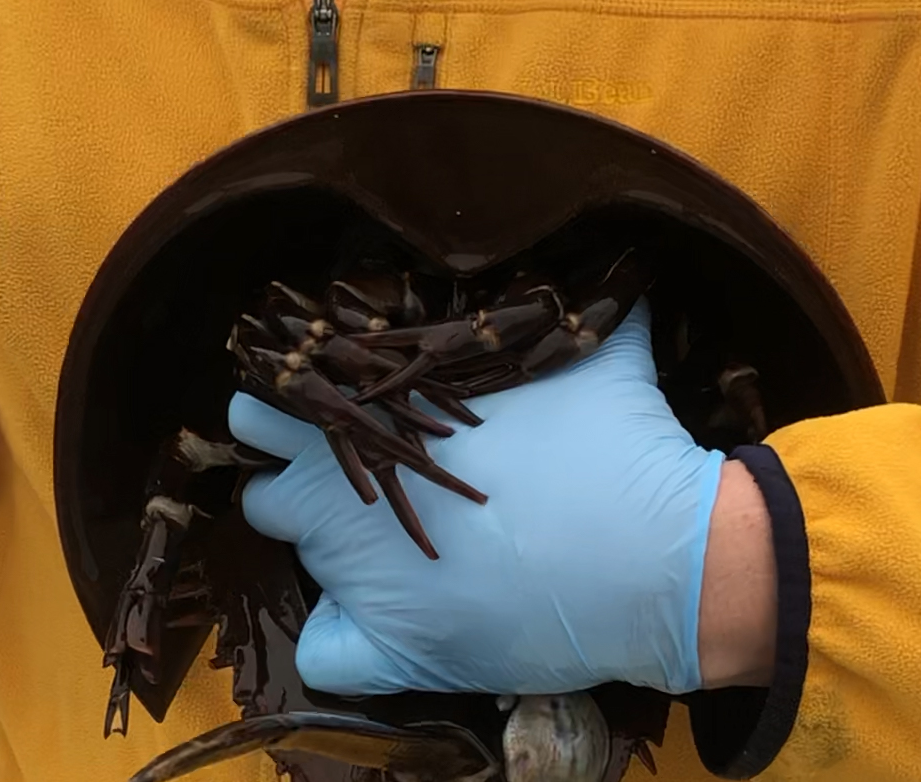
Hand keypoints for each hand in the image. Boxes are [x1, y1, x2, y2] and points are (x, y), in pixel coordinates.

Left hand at [228, 300, 725, 696]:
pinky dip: (344, 645)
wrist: (660, 556)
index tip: (337, 428)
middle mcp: (339, 499)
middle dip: (294, 485)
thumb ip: (564, 308)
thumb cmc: (614, 447)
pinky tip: (383, 628)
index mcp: (366, 423)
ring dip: (329, 555)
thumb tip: (601, 264)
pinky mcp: (394, 648)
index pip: (267, 410)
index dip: (292, 420)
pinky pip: (323, 657)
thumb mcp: (587, 355)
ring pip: (295, 562)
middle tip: (357, 491)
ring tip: (398, 550)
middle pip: (261, 488)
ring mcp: (358, 578)